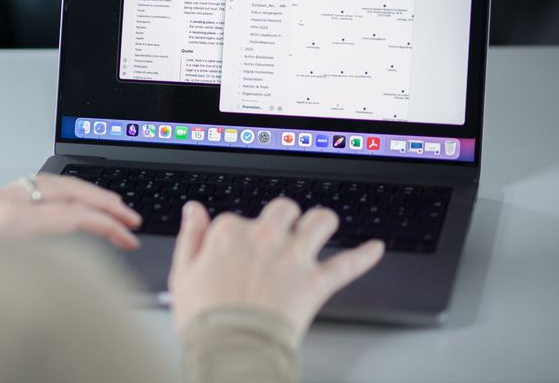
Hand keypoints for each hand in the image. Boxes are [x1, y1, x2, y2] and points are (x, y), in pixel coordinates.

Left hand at [0, 174, 141, 249]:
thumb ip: (41, 258)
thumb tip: (81, 249)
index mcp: (2, 221)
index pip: (70, 214)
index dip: (106, 224)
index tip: (126, 236)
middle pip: (65, 189)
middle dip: (104, 201)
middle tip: (129, 218)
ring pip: (51, 182)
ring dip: (85, 194)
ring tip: (110, 209)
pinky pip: (33, 188)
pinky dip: (61, 194)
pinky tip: (73, 206)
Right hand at [169, 199, 383, 341]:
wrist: (233, 349)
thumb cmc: (205, 318)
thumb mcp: (182, 274)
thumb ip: (191, 237)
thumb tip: (194, 211)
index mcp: (229, 233)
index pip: (236, 219)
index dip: (236, 235)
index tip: (234, 251)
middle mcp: (265, 237)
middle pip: (283, 209)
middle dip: (284, 218)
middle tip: (282, 231)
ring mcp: (293, 258)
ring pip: (320, 221)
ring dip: (322, 221)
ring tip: (323, 225)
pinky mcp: (316, 282)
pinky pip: (348, 264)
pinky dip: (365, 255)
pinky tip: (375, 248)